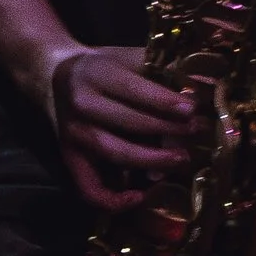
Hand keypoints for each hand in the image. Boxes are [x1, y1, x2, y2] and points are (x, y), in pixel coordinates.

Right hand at [51, 46, 197, 208]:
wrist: (53, 78)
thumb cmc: (102, 66)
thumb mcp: (126, 55)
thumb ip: (161, 66)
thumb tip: (202, 81)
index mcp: (96, 73)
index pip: (135, 91)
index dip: (165, 102)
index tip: (192, 109)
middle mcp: (82, 104)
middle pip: (130, 123)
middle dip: (169, 130)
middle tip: (196, 131)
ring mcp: (74, 134)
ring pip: (117, 153)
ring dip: (154, 160)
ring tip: (182, 158)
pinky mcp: (70, 157)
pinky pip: (89, 187)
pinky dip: (113, 199)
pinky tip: (140, 196)